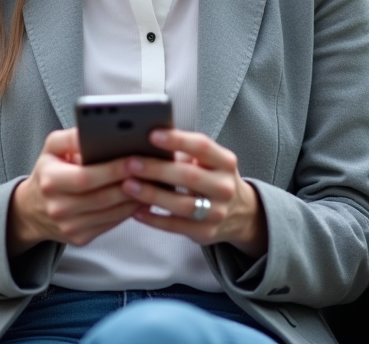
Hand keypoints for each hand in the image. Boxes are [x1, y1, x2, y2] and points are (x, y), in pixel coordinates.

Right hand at [7, 128, 139, 256]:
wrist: (32, 210)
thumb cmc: (48, 172)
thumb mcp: (52, 148)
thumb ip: (72, 137)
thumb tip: (94, 130)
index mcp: (50, 181)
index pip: (86, 177)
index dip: (113, 170)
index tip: (135, 158)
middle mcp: (58, 207)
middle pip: (103, 197)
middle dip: (131, 183)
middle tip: (152, 170)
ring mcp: (70, 226)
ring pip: (111, 213)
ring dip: (135, 199)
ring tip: (152, 183)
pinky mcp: (81, 238)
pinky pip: (111, 224)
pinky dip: (129, 211)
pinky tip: (142, 198)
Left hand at [120, 129, 267, 258]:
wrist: (240, 214)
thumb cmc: (214, 179)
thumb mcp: (210, 162)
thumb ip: (185, 152)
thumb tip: (147, 141)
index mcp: (225, 162)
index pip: (202, 147)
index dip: (177, 140)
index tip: (152, 135)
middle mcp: (224, 187)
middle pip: (189, 176)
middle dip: (157, 169)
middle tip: (131, 163)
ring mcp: (217, 212)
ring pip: (181, 204)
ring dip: (152, 195)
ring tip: (128, 186)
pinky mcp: (206, 233)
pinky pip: (175, 226)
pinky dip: (153, 218)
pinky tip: (135, 211)